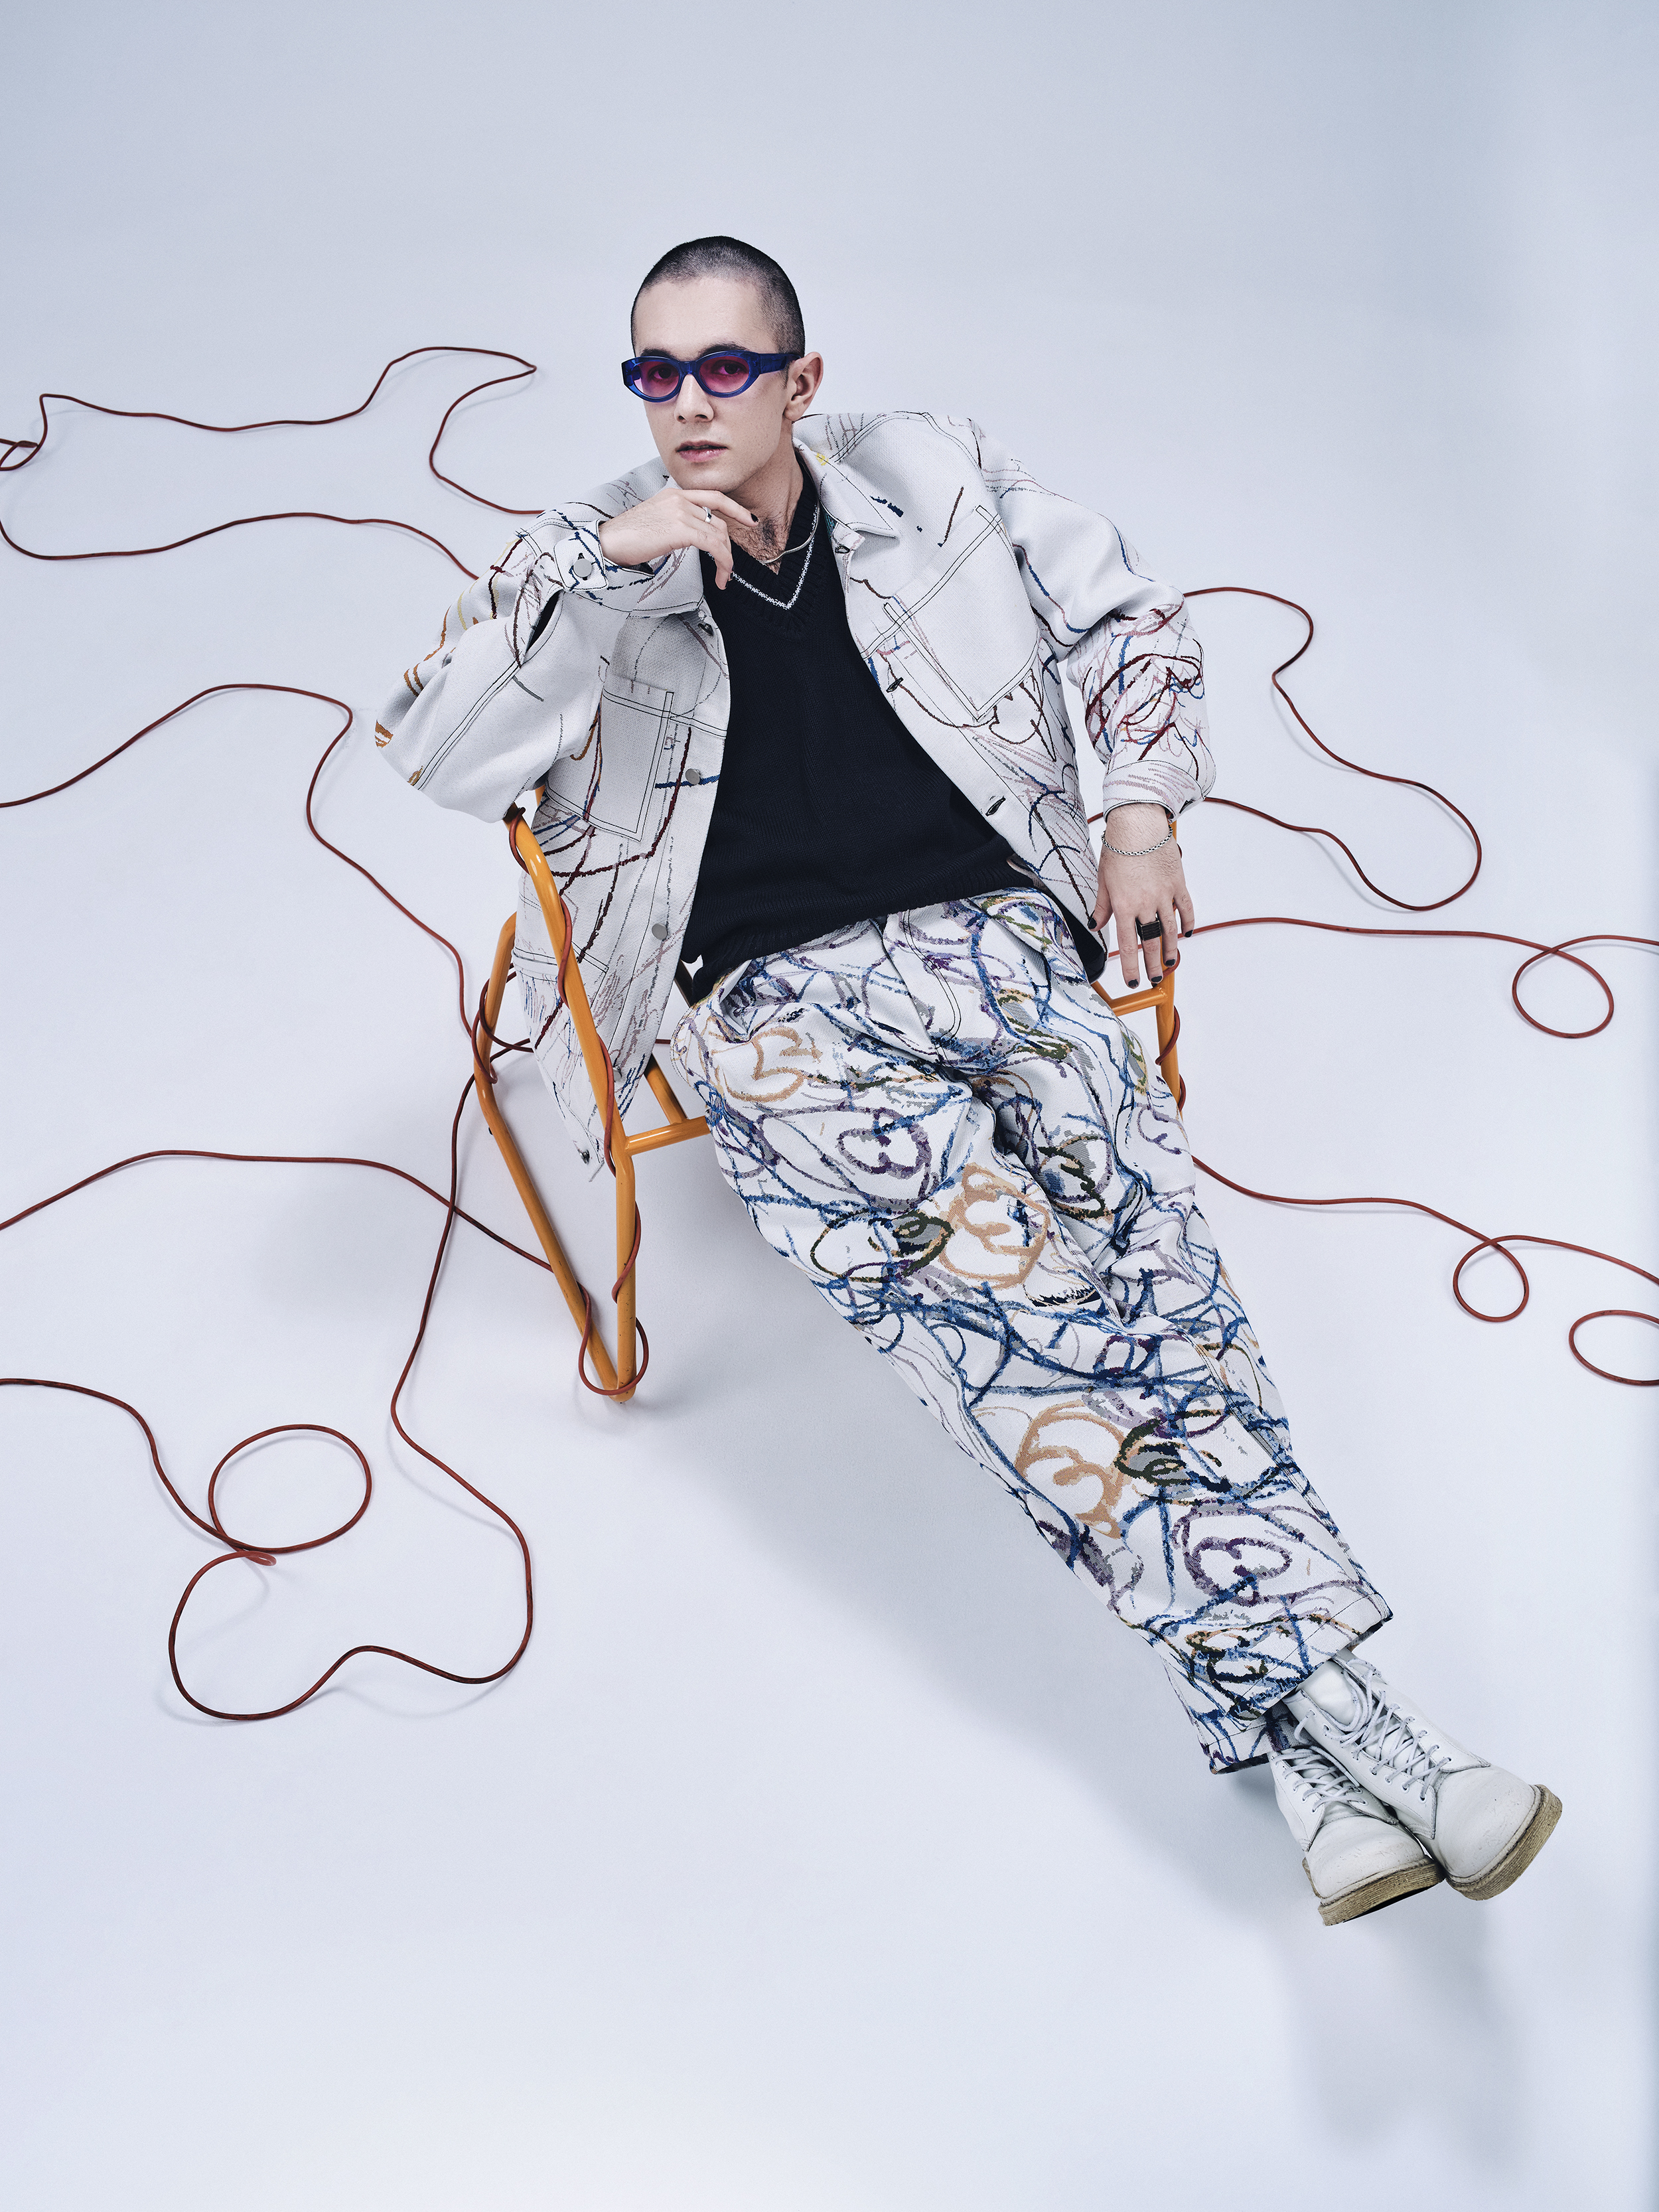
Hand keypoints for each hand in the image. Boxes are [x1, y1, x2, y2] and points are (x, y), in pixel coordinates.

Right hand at [595, 485, 756, 590]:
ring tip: (723, 578)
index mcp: (674, 494)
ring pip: (719, 535)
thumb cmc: (626, 538)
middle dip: (728, 547)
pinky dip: (723, 563)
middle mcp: (680, 499)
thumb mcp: (656, 522)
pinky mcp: (681, 529)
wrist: (607, 542)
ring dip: (726, 560)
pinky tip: (720, 577)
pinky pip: (714, 546)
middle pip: (719, 521)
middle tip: (728, 567)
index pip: (713, 497)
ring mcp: (681, 511)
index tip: (749, 520)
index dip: (735, 508)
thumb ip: (677, 522)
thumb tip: (694, 537)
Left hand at [1093, 803, 1194, 987]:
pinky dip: (1188, 923)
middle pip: (1151, 942)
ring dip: (1170, 949)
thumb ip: (1102, 906)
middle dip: (1152, 965)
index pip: (1127, 945)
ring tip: (1169, 963)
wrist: (1139, 824)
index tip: (1132, 981)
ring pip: (1169, 930)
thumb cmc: (1118, 848)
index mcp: (1124, 906)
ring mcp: (1164, 895)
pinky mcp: (1178, 883)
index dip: (1130, 967)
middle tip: (1154, 980)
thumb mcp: (1103, 879)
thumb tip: (1096, 925)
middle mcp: (1145, 904)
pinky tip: (1186, 935)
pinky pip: (1186, 909)